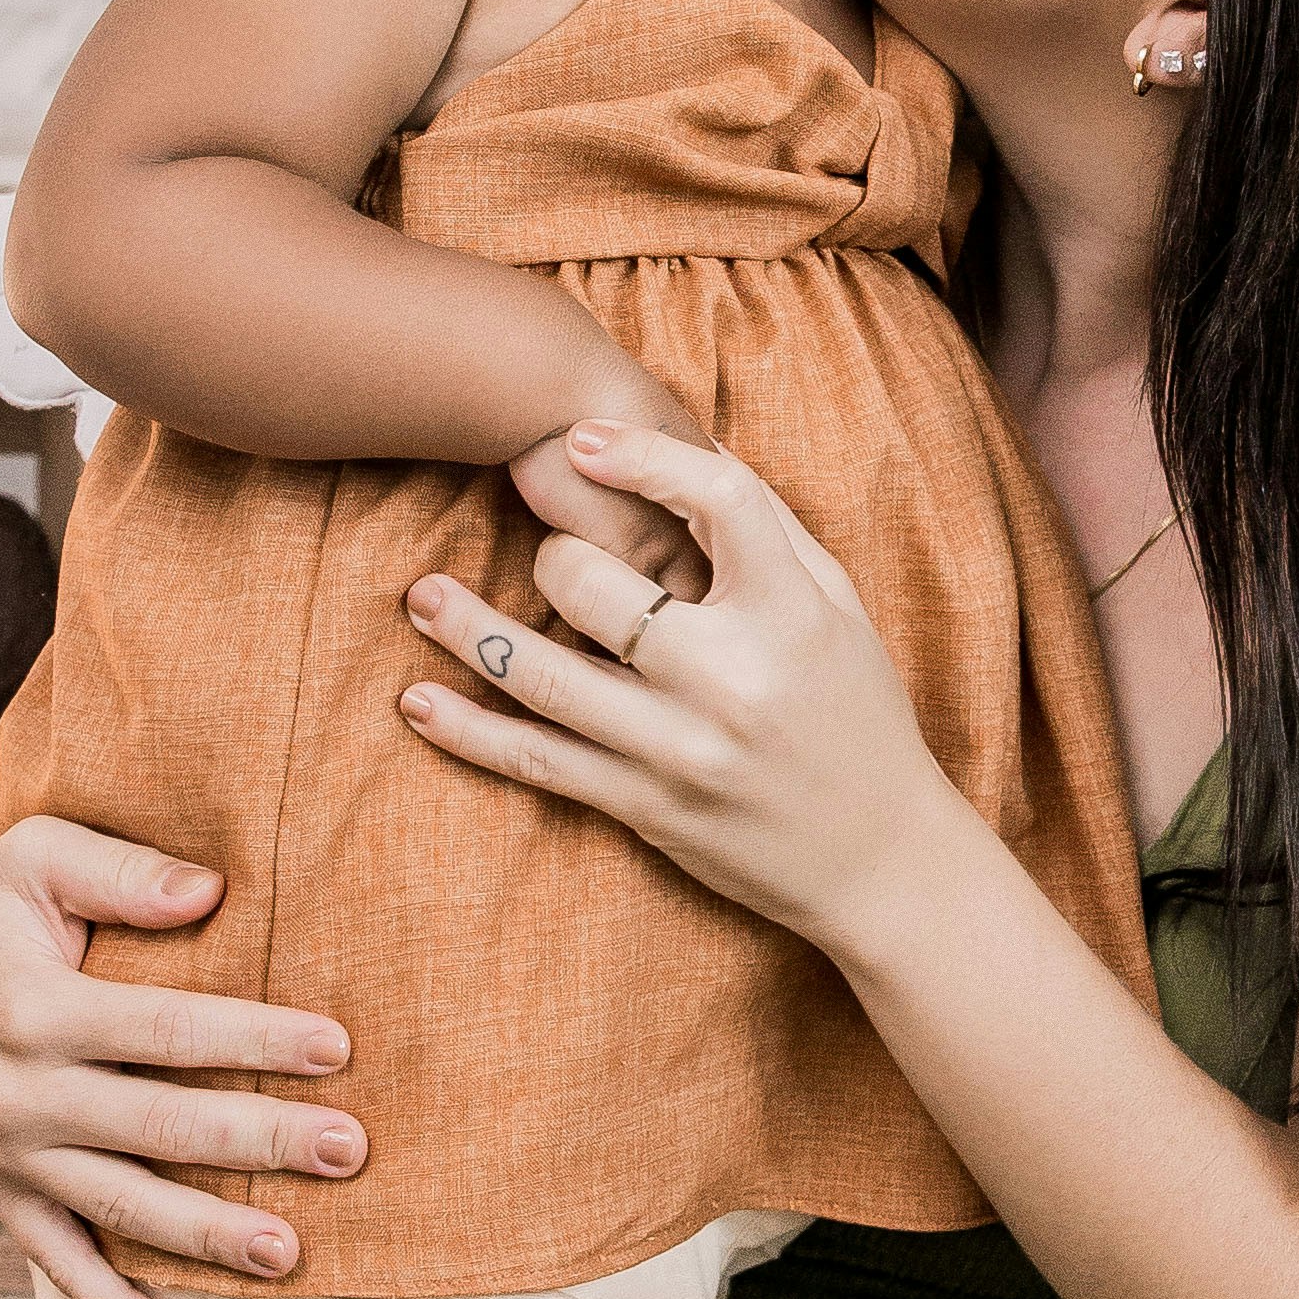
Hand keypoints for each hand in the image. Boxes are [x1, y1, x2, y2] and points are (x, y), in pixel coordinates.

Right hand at [0, 818, 367, 1298]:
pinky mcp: (1, 1196)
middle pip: (156, 1127)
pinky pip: (58, 1263)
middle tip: (349, 1150)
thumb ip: (120, 871)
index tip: (336, 1048)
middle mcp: (17, 1092)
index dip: (249, 1039)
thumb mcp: (35, 857)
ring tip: (288, 1255)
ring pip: (118, 1207)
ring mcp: (8, 1156)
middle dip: (257, 1142)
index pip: (162, 1029)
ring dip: (204, 1236)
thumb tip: (209, 893)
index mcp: (33, 1008)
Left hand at [396, 419, 960, 958]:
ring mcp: (679, 748)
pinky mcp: (645, 808)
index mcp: (792, 612)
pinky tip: (417, 703)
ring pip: (543, 676)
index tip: (579, 438)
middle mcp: (732, 678)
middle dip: (556, 556)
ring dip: (468, 630)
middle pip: (599, 584)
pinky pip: (538, 761)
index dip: (641, 457)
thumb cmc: (859, 717)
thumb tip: (686, 450)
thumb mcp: (841, 611)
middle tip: (548, 554)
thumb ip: (770, 533)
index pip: (717, 500)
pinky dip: (468, 732)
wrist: (881, 861)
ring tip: (420, 597)